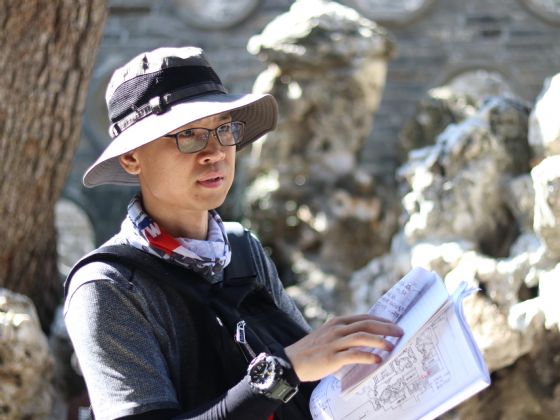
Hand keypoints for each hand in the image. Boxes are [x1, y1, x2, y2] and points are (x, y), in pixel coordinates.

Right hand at [284, 314, 403, 381]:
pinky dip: (368, 356)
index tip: (394, 324)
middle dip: (386, 327)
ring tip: (392, 346)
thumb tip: (366, 339)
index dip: (381, 320)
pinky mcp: (332, 357)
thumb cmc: (312, 350)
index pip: (364, 317)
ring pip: (362, 337)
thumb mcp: (328, 336)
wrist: (292, 360)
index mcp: (337, 322)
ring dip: (380, 341)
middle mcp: (337, 329)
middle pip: (366, 324)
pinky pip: (354, 354)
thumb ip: (344, 335)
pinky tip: (377, 360)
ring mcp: (335, 342)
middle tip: (400, 332)